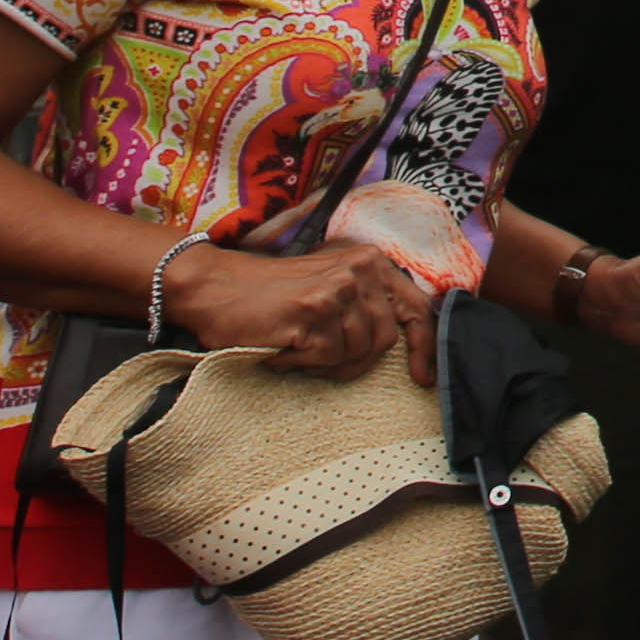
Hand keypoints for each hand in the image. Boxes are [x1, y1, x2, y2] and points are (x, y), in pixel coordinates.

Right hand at [171, 236, 433, 381]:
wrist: (215, 288)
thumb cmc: (271, 295)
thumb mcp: (330, 284)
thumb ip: (367, 303)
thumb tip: (404, 342)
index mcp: (370, 261)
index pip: (416, 307)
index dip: (425, 346)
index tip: (423, 378)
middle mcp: (359, 270)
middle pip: (384, 340)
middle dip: (355, 362)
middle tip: (318, 360)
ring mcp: (338, 290)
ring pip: (355, 353)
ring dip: (325, 364)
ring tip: (297, 348)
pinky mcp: (313, 313)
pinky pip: (327, 359)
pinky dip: (304, 364)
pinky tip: (284, 349)